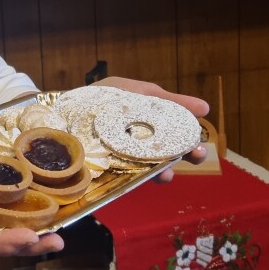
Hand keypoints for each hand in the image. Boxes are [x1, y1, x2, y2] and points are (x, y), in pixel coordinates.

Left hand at [91, 76, 209, 181]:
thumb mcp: (136, 91)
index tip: (201, 136)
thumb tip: (205, 109)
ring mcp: (128, 158)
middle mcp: (143, 142)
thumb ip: (166, 99)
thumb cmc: (103, 98)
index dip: (190, 135)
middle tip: (196, 154)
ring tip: (170, 173)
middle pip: (170, 151)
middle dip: (186, 153)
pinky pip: (131, 178)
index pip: (177, 132)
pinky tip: (150, 175)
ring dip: (165, 170)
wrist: (63, 112)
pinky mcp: (112, 172)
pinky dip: (142, 178)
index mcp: (151, 123)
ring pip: (153, 167)